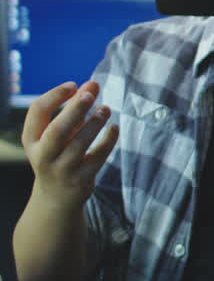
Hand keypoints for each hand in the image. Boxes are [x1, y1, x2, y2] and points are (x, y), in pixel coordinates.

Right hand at [21, 80, 118, 212]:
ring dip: (94, 123)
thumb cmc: (58, 154)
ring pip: (79, 145)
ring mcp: (62, 169)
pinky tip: (114, 128)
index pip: (37, 112)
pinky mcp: (81, 179)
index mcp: (32, 140)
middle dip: (74, 110)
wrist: (56, 197)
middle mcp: (43, 155)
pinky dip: (108, 141)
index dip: (55, 96)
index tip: (73, 85)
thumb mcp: (60, 133)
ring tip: (106, 108)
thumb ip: (75, 109)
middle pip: (56, 131)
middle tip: (90, 94)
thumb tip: (93, 83)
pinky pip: (98, 157)